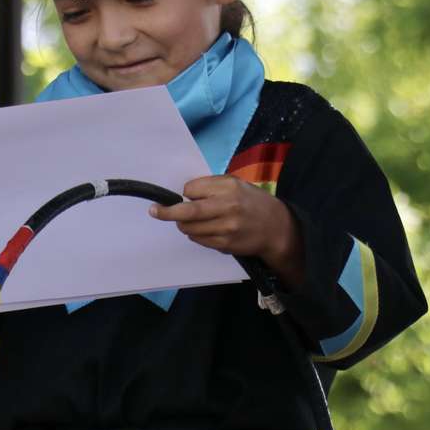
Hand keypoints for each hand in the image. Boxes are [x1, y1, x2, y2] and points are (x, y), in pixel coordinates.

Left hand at [148, 175, 303, 287]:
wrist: (276, 227)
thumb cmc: (251, 202)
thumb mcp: (235, 184)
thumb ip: (211, 186)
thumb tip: (183, 194)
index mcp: (228, 188)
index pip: (191, 190)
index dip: (185, 193)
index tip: (185, 195)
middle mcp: (227, 207)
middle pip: (187, 211)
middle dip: (167, 212)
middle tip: (154, 211)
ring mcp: (225, 228)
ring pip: (189, 228)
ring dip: (184, 224)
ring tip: (192, 220)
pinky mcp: (224, 245)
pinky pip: (198, 240)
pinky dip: (195, 234)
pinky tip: (206, 229)